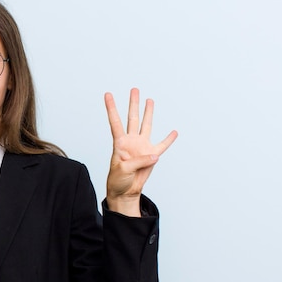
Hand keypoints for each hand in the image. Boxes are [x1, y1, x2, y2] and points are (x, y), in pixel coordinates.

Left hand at [105, 88, 177, 215]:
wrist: (125, 191)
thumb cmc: (117, 180)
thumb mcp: (123, 170)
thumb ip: (138, 161)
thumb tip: (154, 155)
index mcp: (119, 143)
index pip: (115, 122)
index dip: (111, 108)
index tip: (107, 94)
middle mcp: (131, 141)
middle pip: (132, 118)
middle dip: (133, 104)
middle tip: (134, 90)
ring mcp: (141, 147)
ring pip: (146, 126)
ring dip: (148, 113)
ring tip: (149, 100)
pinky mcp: (151, 156)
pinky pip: (162, 145)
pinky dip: (169, 140)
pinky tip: (174, 132)